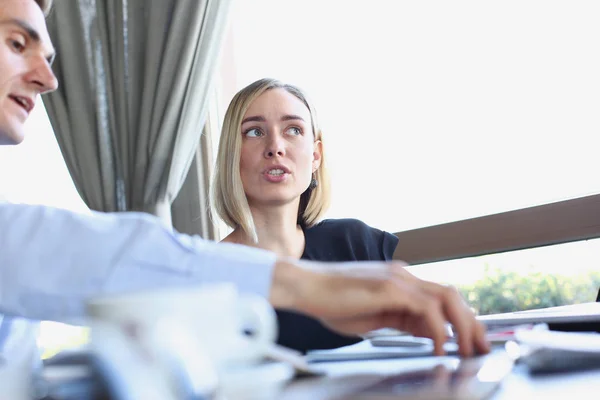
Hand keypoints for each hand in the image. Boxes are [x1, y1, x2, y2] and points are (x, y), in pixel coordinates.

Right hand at [270, 259, 488, 356]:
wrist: (305, 286)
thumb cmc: (331, 301)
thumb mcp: (374, 316)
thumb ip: (402, 321)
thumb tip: (428, 333)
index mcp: (400, 282)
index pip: (442, 299)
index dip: (463, 320)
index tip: (473, 342)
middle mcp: (404, 276)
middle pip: (452, 295)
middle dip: (473, 324)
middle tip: (482, 349)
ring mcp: (397, 278)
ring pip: (446, 297)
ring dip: (463, 326)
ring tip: (469, 350)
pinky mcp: (389, 286)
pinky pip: (425, 307)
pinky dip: (438, 328)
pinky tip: (439, 346)